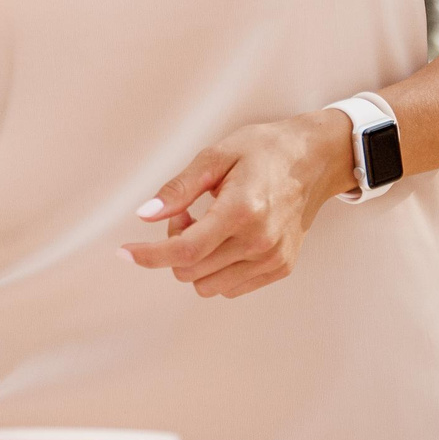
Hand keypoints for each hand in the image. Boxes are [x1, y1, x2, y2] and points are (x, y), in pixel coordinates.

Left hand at [119, 112, 354, 298]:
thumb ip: (179, 189)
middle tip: (187, 214)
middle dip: (174, 247)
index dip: (150, 255)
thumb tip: (146, 214)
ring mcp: (273, 259)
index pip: (186, 250)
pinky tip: (225, 239)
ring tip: (209, 226)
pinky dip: (216, 269)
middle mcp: (260, 242)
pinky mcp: (280, 268)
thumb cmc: (263, 152)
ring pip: (208, 285)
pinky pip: (231, 287)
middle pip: (191, 271)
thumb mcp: (215, 156)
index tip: (125, 253)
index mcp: (242, 211)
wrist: (313, 161)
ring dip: (196, 261)